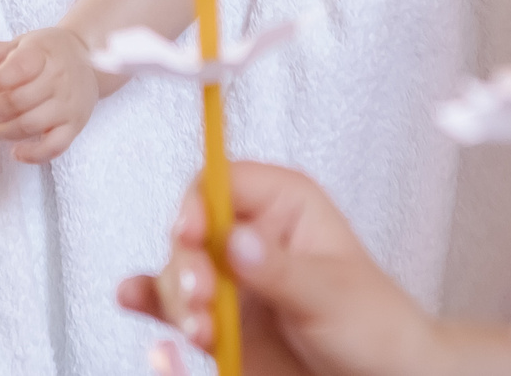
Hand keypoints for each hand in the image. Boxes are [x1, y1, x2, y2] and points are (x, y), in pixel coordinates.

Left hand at [0, 27, 104, 162]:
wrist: (90, 58)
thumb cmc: (46, 52)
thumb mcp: (18, 45)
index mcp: (43, 54)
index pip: (15, 70)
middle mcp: (58, 79)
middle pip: (18, 101)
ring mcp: (68, 104)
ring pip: (31, 124)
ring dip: (4, 131)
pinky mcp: (75, 125)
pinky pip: (54, 146)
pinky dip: (34, 154)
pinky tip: (16, 152)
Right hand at [117, 163, 510, 375]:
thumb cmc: (376, 324)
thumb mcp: (331, 292)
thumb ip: (278, 267)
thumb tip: (235, 239)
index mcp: (284, 205)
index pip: (221, 183)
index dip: (197, 205)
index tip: (189, 233)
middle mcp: (251, 235)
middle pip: (190, 231)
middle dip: (186, 264)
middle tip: (200, 297)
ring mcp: (233, 279)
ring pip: (178, 271)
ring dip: (175, 297)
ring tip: (198, 327)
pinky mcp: (221, 319)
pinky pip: (174, 306)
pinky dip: (152, 304)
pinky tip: (134, 301)